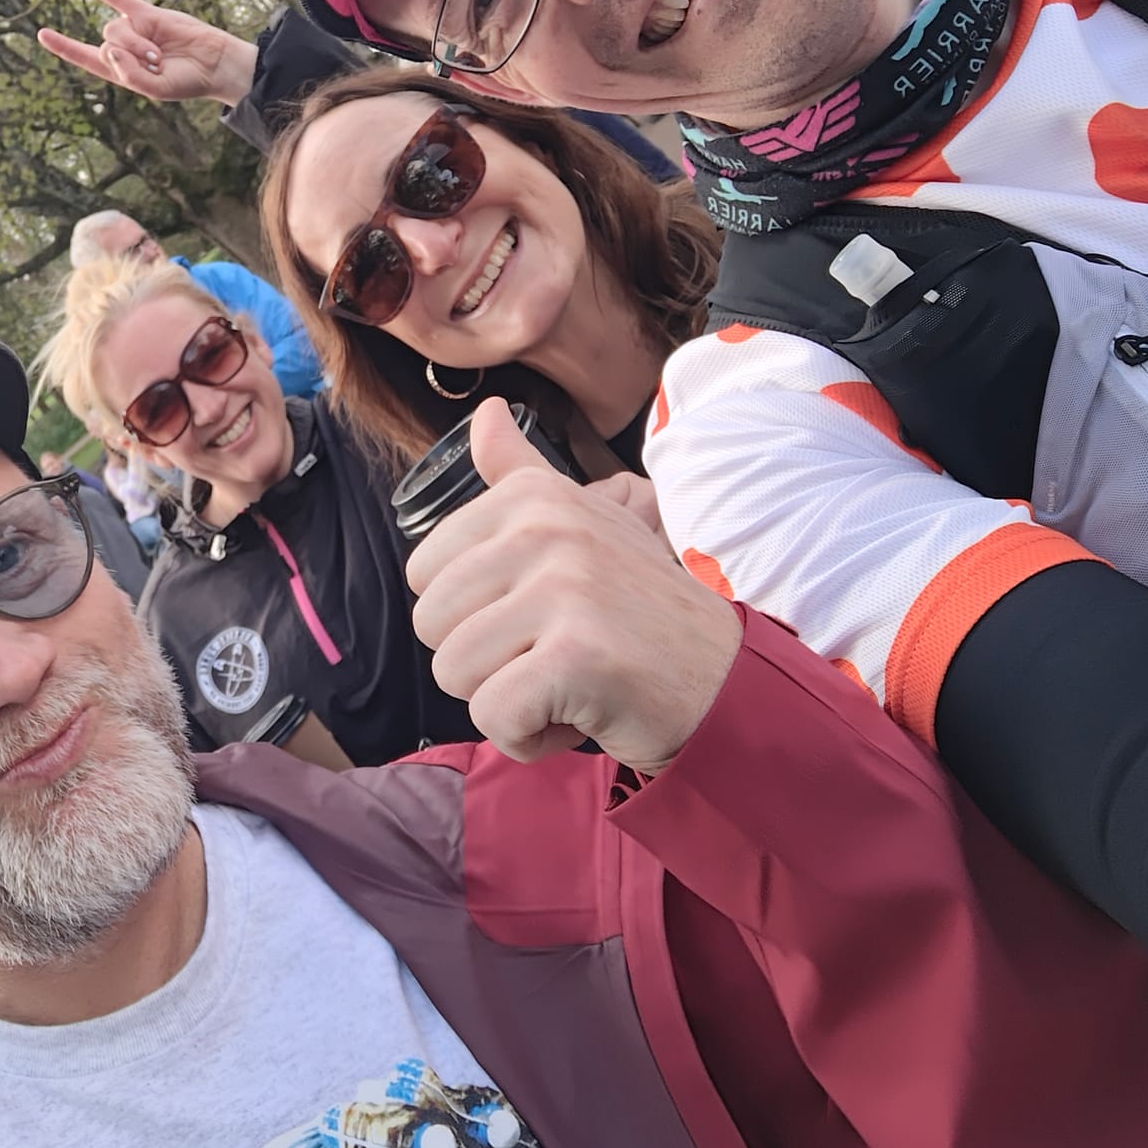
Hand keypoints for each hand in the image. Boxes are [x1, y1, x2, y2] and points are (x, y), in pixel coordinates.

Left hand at [36, 0, 258, 107]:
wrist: (213, 63)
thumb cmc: (186, 82)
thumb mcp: (155, 89)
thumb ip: (129, 75)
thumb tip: (108, 48)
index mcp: (121, 71)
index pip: (85, 57)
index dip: (64, 46)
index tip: (43, 34)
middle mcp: (123, 48)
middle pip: (106, 44)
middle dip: (129, 55)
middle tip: (156, 63)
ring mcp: (134, 29)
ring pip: (116, 29)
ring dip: (136, 42)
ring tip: (159, 54)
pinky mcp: (147, 13)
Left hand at [406, 398, 743, 775]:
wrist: (725, 681)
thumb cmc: (638, 611)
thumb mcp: (582, 524)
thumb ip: (520, 475)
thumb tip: (484, 411)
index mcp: (534, 497)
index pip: (422, 573)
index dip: (470, 614)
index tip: (536, 615)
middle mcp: (547, 530)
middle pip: (431, 624)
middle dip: (482, 661)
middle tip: (553, 654)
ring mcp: (564, 589)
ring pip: (455, 672)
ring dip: (505, 700)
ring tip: (566, 683)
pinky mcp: (577, 656)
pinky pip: (494, 716)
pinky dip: (527, 737)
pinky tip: (577, 715)